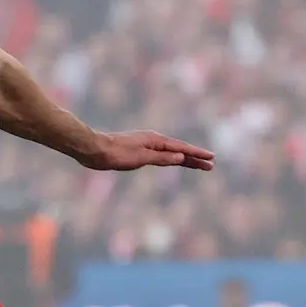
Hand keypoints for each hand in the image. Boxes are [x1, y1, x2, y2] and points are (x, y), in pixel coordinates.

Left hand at [87, 130, 214, 171]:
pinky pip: (161, 156)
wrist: (94, 150)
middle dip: (195, 158)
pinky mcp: (139, 152)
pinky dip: (171, 160)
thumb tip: (181, 158)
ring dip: (185, 160)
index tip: (211, 158)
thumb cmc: (116, 154)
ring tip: (198, 165)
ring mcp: (146, 146)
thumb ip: (161, 158)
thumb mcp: (140, 157)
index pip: (181, 149)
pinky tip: (174, 162)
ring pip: (170, 154)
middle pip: (179, 151)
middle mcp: (153, 141)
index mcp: (155, 141)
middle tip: (211, 165)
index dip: (196, 154)